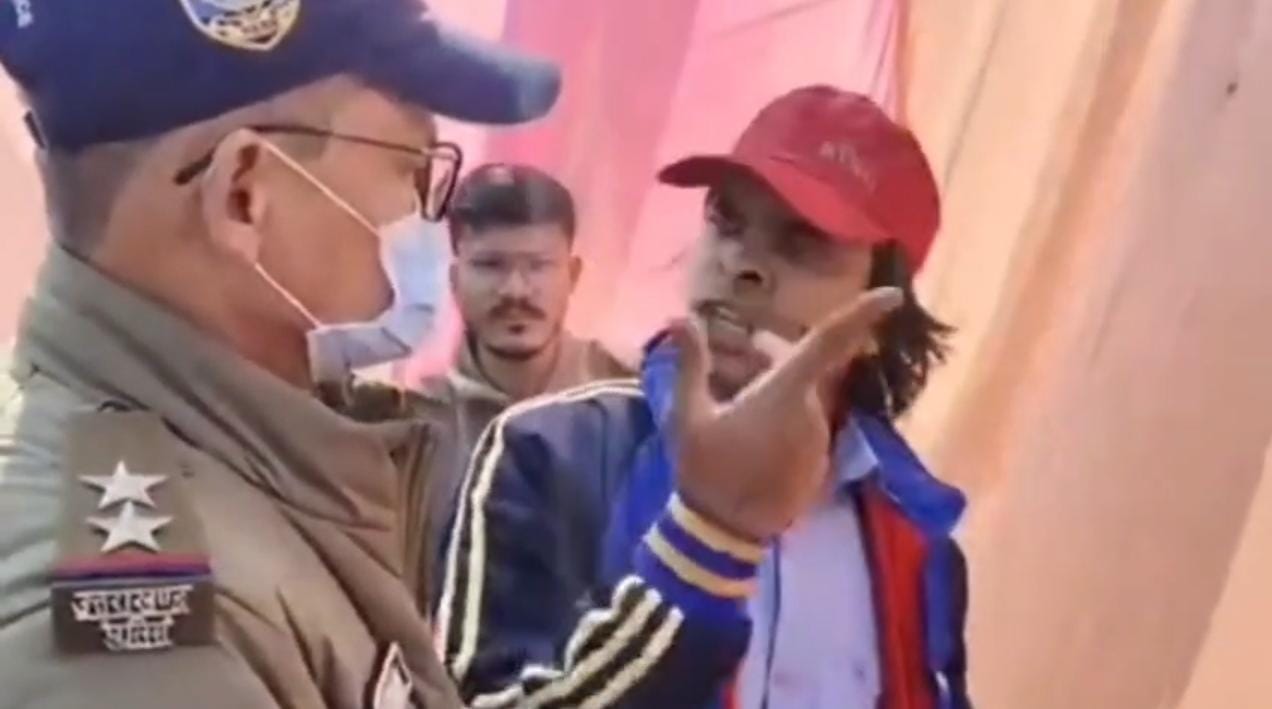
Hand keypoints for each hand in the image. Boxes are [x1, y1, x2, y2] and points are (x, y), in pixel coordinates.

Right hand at [671, 287, 902, 540]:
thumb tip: (680, 318)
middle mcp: (812, 413)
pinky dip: (784, 420)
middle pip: (804, 369)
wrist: (726, 534)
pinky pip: (803, 429)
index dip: (864, 315)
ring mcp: (819, 441)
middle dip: (779, 356)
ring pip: (802, 400)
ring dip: (780, 391)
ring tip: (738, 402)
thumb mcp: (687, 416)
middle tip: (745, 349)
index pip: (830, 342)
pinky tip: (752, 437)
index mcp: (784, 393)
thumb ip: (690, 364)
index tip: (893, 295)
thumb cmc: (706, 472)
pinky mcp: (818, 465)